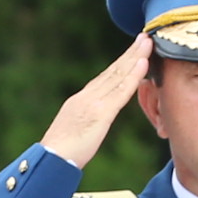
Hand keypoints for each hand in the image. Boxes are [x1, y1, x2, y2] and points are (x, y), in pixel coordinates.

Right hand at [40, 32, 159, 171]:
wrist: (51, 160)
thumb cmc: (62, 154)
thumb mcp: (76, 130)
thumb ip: (88, 120)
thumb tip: (95, 120)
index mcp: (81, 100)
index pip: (105, 78)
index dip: (120, 63)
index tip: (133, 51)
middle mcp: (87, 96)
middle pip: (113, 70)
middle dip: (129, 53)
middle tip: (144, 37)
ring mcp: (93, 102)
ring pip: (118, 75)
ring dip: (134, 57)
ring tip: (147, 42)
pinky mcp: (100, 113)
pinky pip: (120, 91)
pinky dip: (133, 76)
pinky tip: (143, 63)